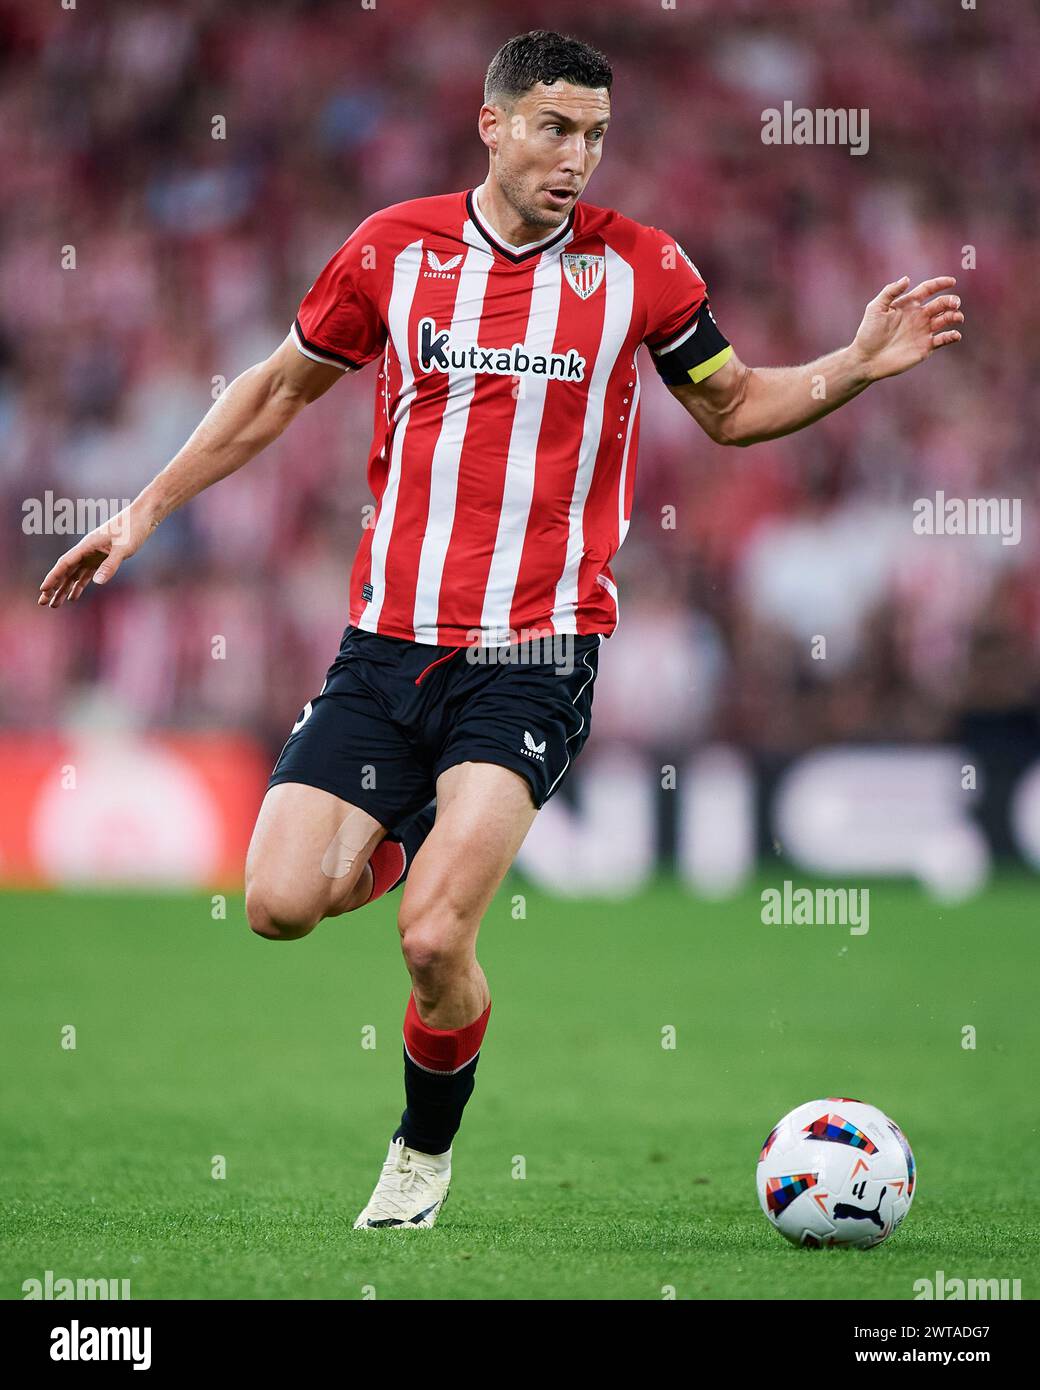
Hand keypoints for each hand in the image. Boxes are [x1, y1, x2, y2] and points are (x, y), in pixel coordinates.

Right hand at [38, 501, 158, 608]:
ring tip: (54, 605)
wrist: (143, 517)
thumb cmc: (133, 529)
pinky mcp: (102, 558)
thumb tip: (96, 582)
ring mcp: (94, 554)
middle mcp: (87, 550)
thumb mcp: (123, 548)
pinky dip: (79, 585)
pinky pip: (86, 574)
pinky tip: (73, 596)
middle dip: (54, 587)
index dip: (53, 577)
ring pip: (74, 574)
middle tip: (43, 603)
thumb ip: (110, 565)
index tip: (42, 589)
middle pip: (65, 571)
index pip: (65, 563)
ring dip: (64, 589)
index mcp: (87, 545)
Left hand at [851, 275, 963, 381]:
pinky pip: (944, 339)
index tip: (952, 281)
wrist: (867, 359)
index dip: (940, 283)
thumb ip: (890, 292)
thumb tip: (907, 279)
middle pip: (941, 303)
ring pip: (946, 319)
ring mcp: (923, 331)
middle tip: (954, 303)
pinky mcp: (926, 347)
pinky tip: (954, 335)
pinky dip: (952, 336)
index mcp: (908, 304)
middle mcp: (919, 316)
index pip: (928, 289)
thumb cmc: (868, 333)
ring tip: (956, 317)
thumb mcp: (875, 308)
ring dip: (955, 316)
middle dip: (951, 301)